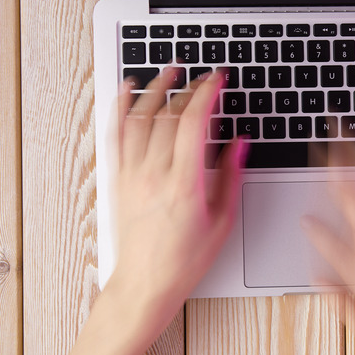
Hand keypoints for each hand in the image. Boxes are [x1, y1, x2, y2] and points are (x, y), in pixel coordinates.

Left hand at [112, 69, 244, 309]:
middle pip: (169, 115)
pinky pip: (115, 134)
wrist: (145, 283)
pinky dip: (121, 107)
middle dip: (188, 88)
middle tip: (203, 76)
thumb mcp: (222, 220)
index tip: (218, 79)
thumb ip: (231, 176)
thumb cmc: (184, 259)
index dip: (207, 93)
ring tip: (170, 71)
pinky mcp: (118, 179)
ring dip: (155, 89)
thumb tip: (239, 142)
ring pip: (140, 118)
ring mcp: (132, 175)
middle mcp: (154, 174)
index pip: (193, 123)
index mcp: (184, 184)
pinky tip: (127, 90)